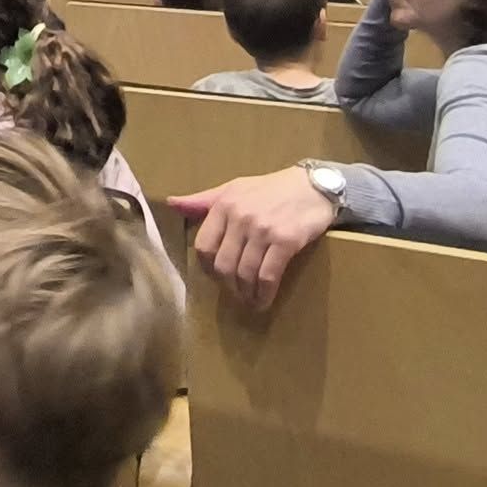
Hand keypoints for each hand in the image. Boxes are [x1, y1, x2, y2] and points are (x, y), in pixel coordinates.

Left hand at [169, 167, 336, 310]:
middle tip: (236, 293)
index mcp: (224, 205)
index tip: (216, 278)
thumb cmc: (271, 188)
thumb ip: (204, 200)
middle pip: (223, 264)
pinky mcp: (286, 241)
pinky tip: (264, 300)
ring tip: (251, 300)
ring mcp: (263, 230)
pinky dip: (264, 294)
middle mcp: (240, 217)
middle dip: (229, 286)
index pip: (204, 246)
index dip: (208, 268)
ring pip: (245, 273)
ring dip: (246, 294)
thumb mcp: (234, 188)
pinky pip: (268, 275)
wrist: (314, 186)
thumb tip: (172, 203)